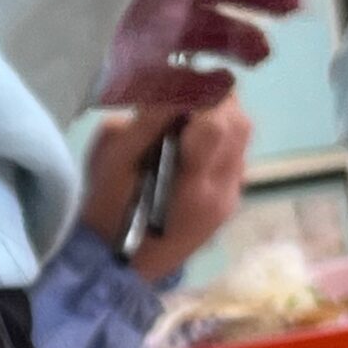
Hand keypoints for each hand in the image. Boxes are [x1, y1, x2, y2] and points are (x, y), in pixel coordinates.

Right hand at [79, 98, 252, 282]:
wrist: (115, 269)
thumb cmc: (105, 213)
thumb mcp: (111, 162)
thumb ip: (145, 121)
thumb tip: (172, 81)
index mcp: (190, 183)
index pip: (216, 119)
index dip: (202, 91)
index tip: (182, 78)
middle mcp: (221, 191)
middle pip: (239, 124)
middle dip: (216, 101)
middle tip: (186, 97)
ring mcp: (230, 199)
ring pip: (243, 139)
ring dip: (221, 120)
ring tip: (190, 122)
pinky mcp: (230, 205)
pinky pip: (236, 158)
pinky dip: (222, 143)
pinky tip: (195, 151)